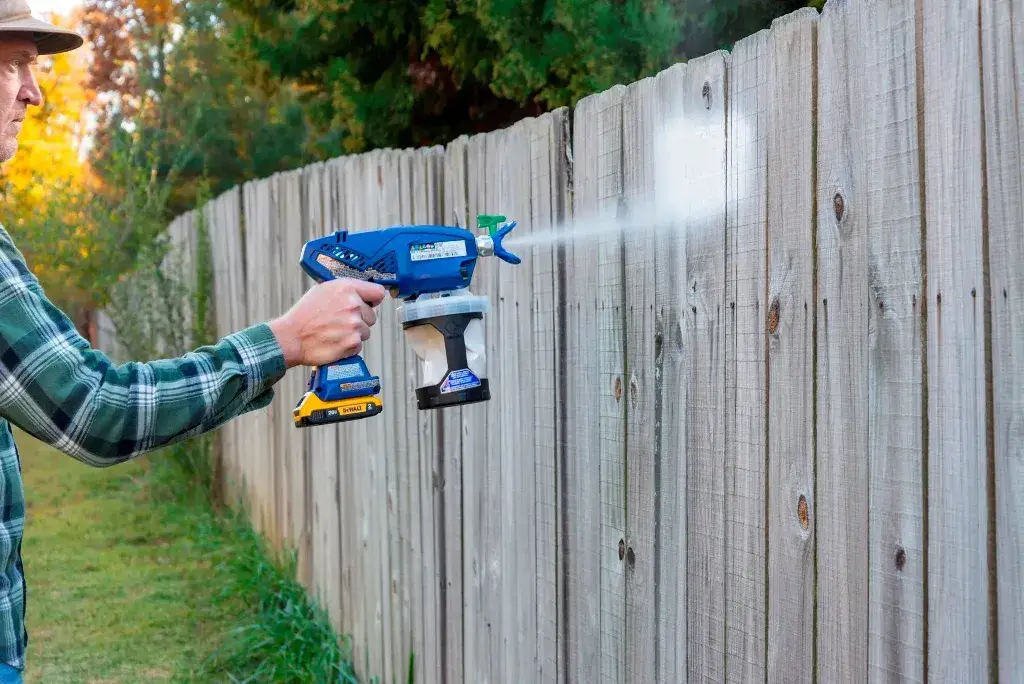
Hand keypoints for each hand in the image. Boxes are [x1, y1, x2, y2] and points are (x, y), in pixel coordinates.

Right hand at [268, 278, 386, 367]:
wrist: (291, 337)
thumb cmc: (304, 315)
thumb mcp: (322, 290)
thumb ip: (345, 291)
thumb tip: (361, 294)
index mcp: (347, 288)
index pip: (378, 292)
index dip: (373, 300)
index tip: (369, 304)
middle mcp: (353, 305)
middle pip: (372, 315)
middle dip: (360, 319)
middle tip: (341, 322)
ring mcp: (354, 325)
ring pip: (365, 332)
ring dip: (354, 333)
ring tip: (335, 332)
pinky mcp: (353, 343)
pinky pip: (358, 345)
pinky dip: (348, 346)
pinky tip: (334, 341)